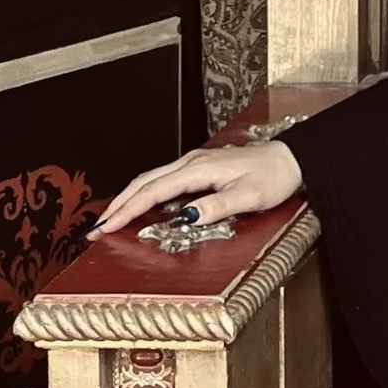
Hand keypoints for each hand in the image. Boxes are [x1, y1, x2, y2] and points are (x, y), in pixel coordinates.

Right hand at [92, 141, 303, 236]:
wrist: (291, 159)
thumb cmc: (273, 177)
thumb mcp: (249, 197)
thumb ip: (217, 206)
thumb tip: (186, 217)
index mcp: (199, 169)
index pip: (154, 191)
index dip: (128, 210)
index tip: (106, 227)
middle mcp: (192, 162)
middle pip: (145, 182)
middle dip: (118, 204)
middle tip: (96, 229)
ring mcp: (195, 163)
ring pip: (152, 178)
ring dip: (129, 197)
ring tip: (110, 219)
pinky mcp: (200, 167)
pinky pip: (163, 179)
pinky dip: (145, 192)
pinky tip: (140, 204)